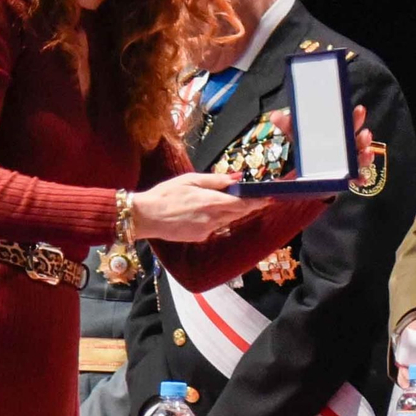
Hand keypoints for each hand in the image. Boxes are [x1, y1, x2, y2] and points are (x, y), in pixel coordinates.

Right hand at [130, 171, 267, 241]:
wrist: (147, 216)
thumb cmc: (166, 194)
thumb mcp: (190, 180)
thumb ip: (215, 180)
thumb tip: (237, 178)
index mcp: (211, 201)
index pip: (242, 203)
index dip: (257, 200)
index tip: (269, 197)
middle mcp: (212, 218)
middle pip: (239, 213)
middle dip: (251, 206)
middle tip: (262, 199)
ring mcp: (207, 230)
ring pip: (229, 221)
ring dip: (236, 213)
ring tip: (241, 203)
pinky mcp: (200, 237)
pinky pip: (216, 227)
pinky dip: (220, 219)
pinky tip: (214, 213)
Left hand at [267, 103, 375, 173]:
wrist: (309, 172)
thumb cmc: (310, 148)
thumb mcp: (299, 136)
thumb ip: (289, 126)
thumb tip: (275, 115)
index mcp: (338, 133)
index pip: (349, 123)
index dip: (356, 117)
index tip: (359, 110)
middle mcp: (347, 147)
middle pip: (359, 140)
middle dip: (364, 137)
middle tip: (365, 134)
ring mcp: (349, 162)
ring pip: (361, 158)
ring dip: (366, 156)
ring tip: (366, 152)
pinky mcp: (346, 178)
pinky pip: (357, 179)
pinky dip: (360, 179)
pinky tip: (360, 179)